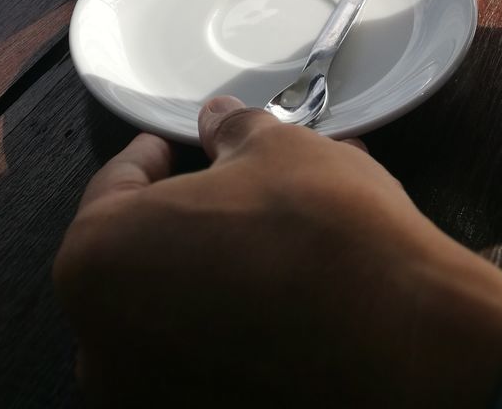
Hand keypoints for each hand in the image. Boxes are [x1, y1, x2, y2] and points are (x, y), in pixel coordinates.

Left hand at [54, 98, 501, 407]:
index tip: (174, 147)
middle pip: (134, 261)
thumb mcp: (277, 150)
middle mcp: (102, 344)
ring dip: (206, 274)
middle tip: (228, 194)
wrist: (401, 342)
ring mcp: (146, 399)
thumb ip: (231, 132)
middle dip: (180, 222)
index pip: (112, 190)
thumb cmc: (322, 229)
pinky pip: (202, 364)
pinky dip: (229, 329)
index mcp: (99, 260)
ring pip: (168, 317)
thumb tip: (217, 120)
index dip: (150, 159)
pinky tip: (278, 298)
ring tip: (263, 241)